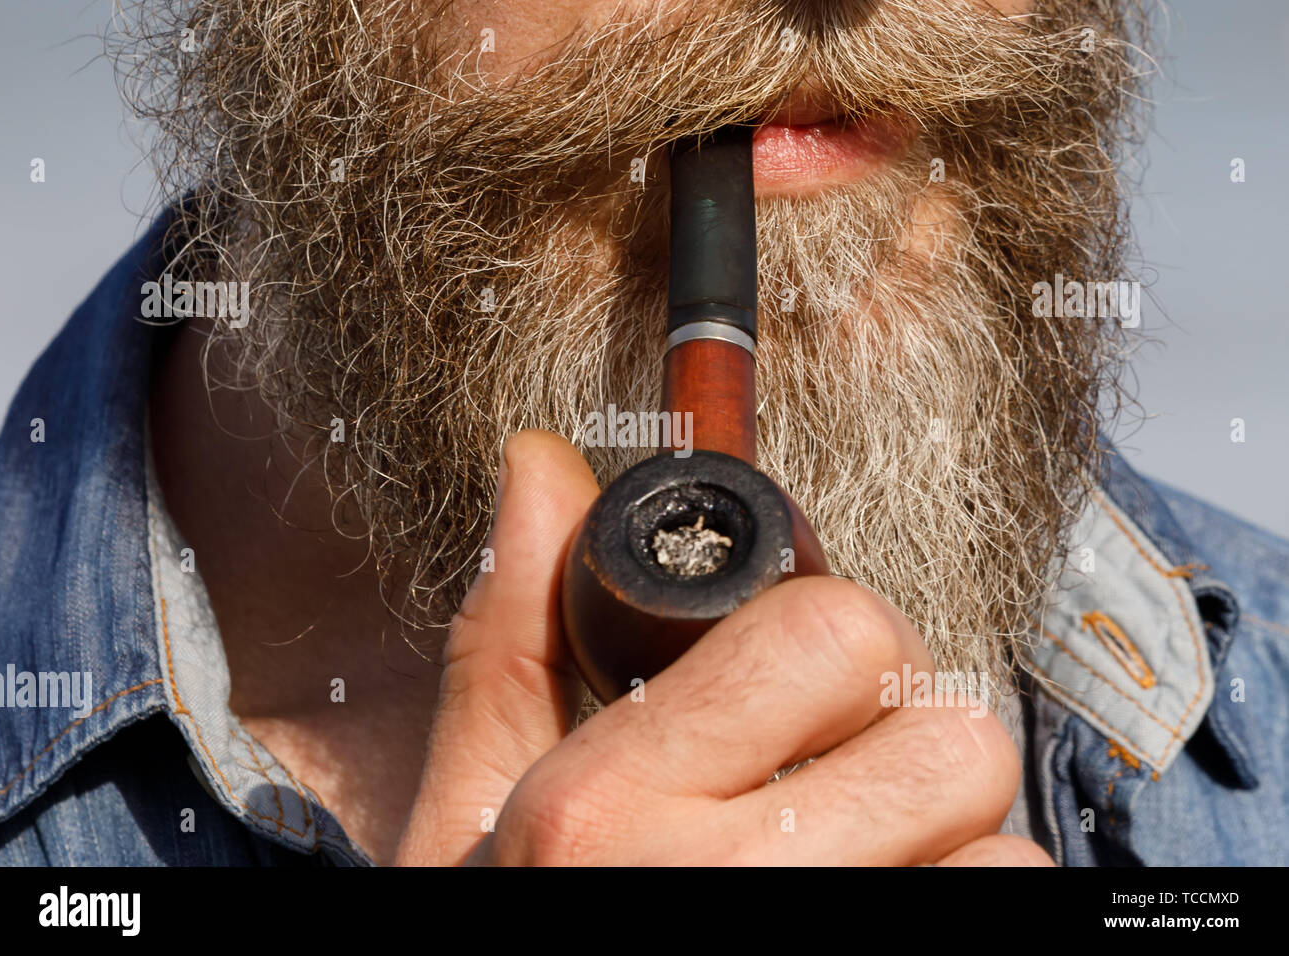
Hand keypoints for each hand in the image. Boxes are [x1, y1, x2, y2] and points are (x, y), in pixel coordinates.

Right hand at [393, 430, 1051, 865]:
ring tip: (848, 871)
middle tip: (836, 787)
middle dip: (907, 750)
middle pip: (954, 738)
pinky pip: (1004, 913)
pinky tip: (873, 906)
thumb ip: (514, 638)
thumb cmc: (506, 930)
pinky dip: (959, 902)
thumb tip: (541, 471)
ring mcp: (816, 950)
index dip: (836, 647)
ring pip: (1005, 849)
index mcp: (608, 805)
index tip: (802, 689)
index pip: (838, 632)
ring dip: (944, 851)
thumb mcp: (473, 811)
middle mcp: (720, 887)